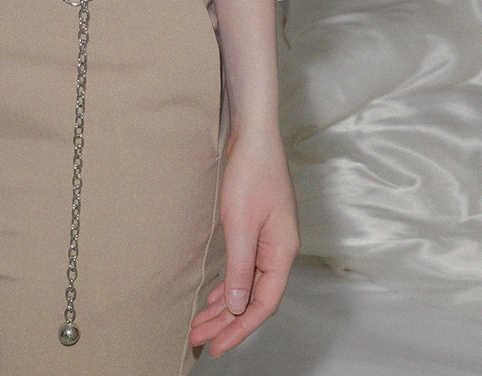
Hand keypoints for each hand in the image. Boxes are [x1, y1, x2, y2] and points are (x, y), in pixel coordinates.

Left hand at [188, 128, 299, 356]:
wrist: (253, 135)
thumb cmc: (251, 173)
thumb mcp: (241, 224)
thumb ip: (240, 267)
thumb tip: (237, 306)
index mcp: (281, 253)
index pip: (263, 304)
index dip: (240, 328)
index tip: (216, 346)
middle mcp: (279, 251)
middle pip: (254, 297)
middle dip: (227, 321)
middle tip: (199, 339)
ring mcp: (269, 240)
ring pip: (247, 284)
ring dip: (225, 305)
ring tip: (201, 323)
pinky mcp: (257, 228)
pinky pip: (244, 268)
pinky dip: (229, 284)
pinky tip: (215, 295)